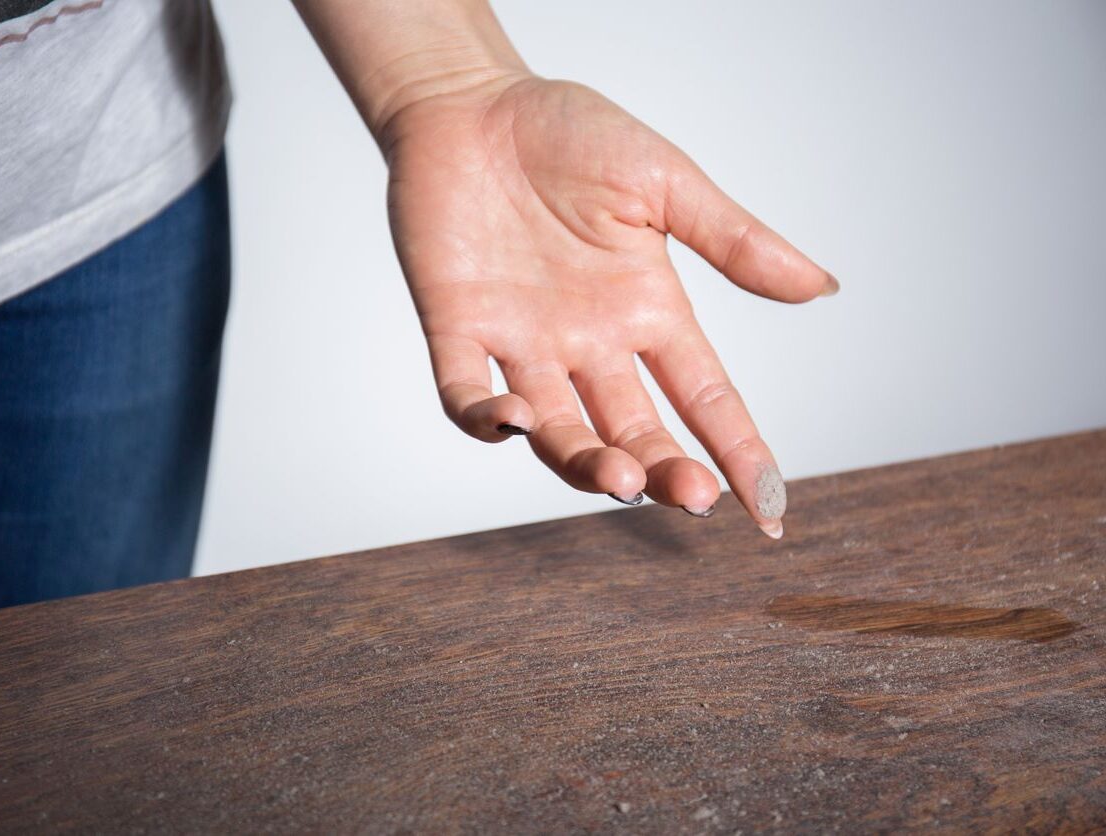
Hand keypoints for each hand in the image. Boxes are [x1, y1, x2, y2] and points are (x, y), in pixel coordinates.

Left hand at [380, 74, 836, 537]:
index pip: (706, 397)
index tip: (771, 508)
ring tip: (618, 476)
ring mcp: (523, 342)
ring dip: (586, 463)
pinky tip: (515, 422)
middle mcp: (590, 342)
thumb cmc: (568, 132)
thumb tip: (823, 286)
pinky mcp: (457, 328)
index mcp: (648, 310)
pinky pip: (464, 396)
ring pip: (558, 431)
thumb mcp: (663, 182)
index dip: (740, 452)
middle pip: (636, 430)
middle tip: (692, 495)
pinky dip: (485, 421)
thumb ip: (733, 239)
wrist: (472, 101)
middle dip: (665, 470)